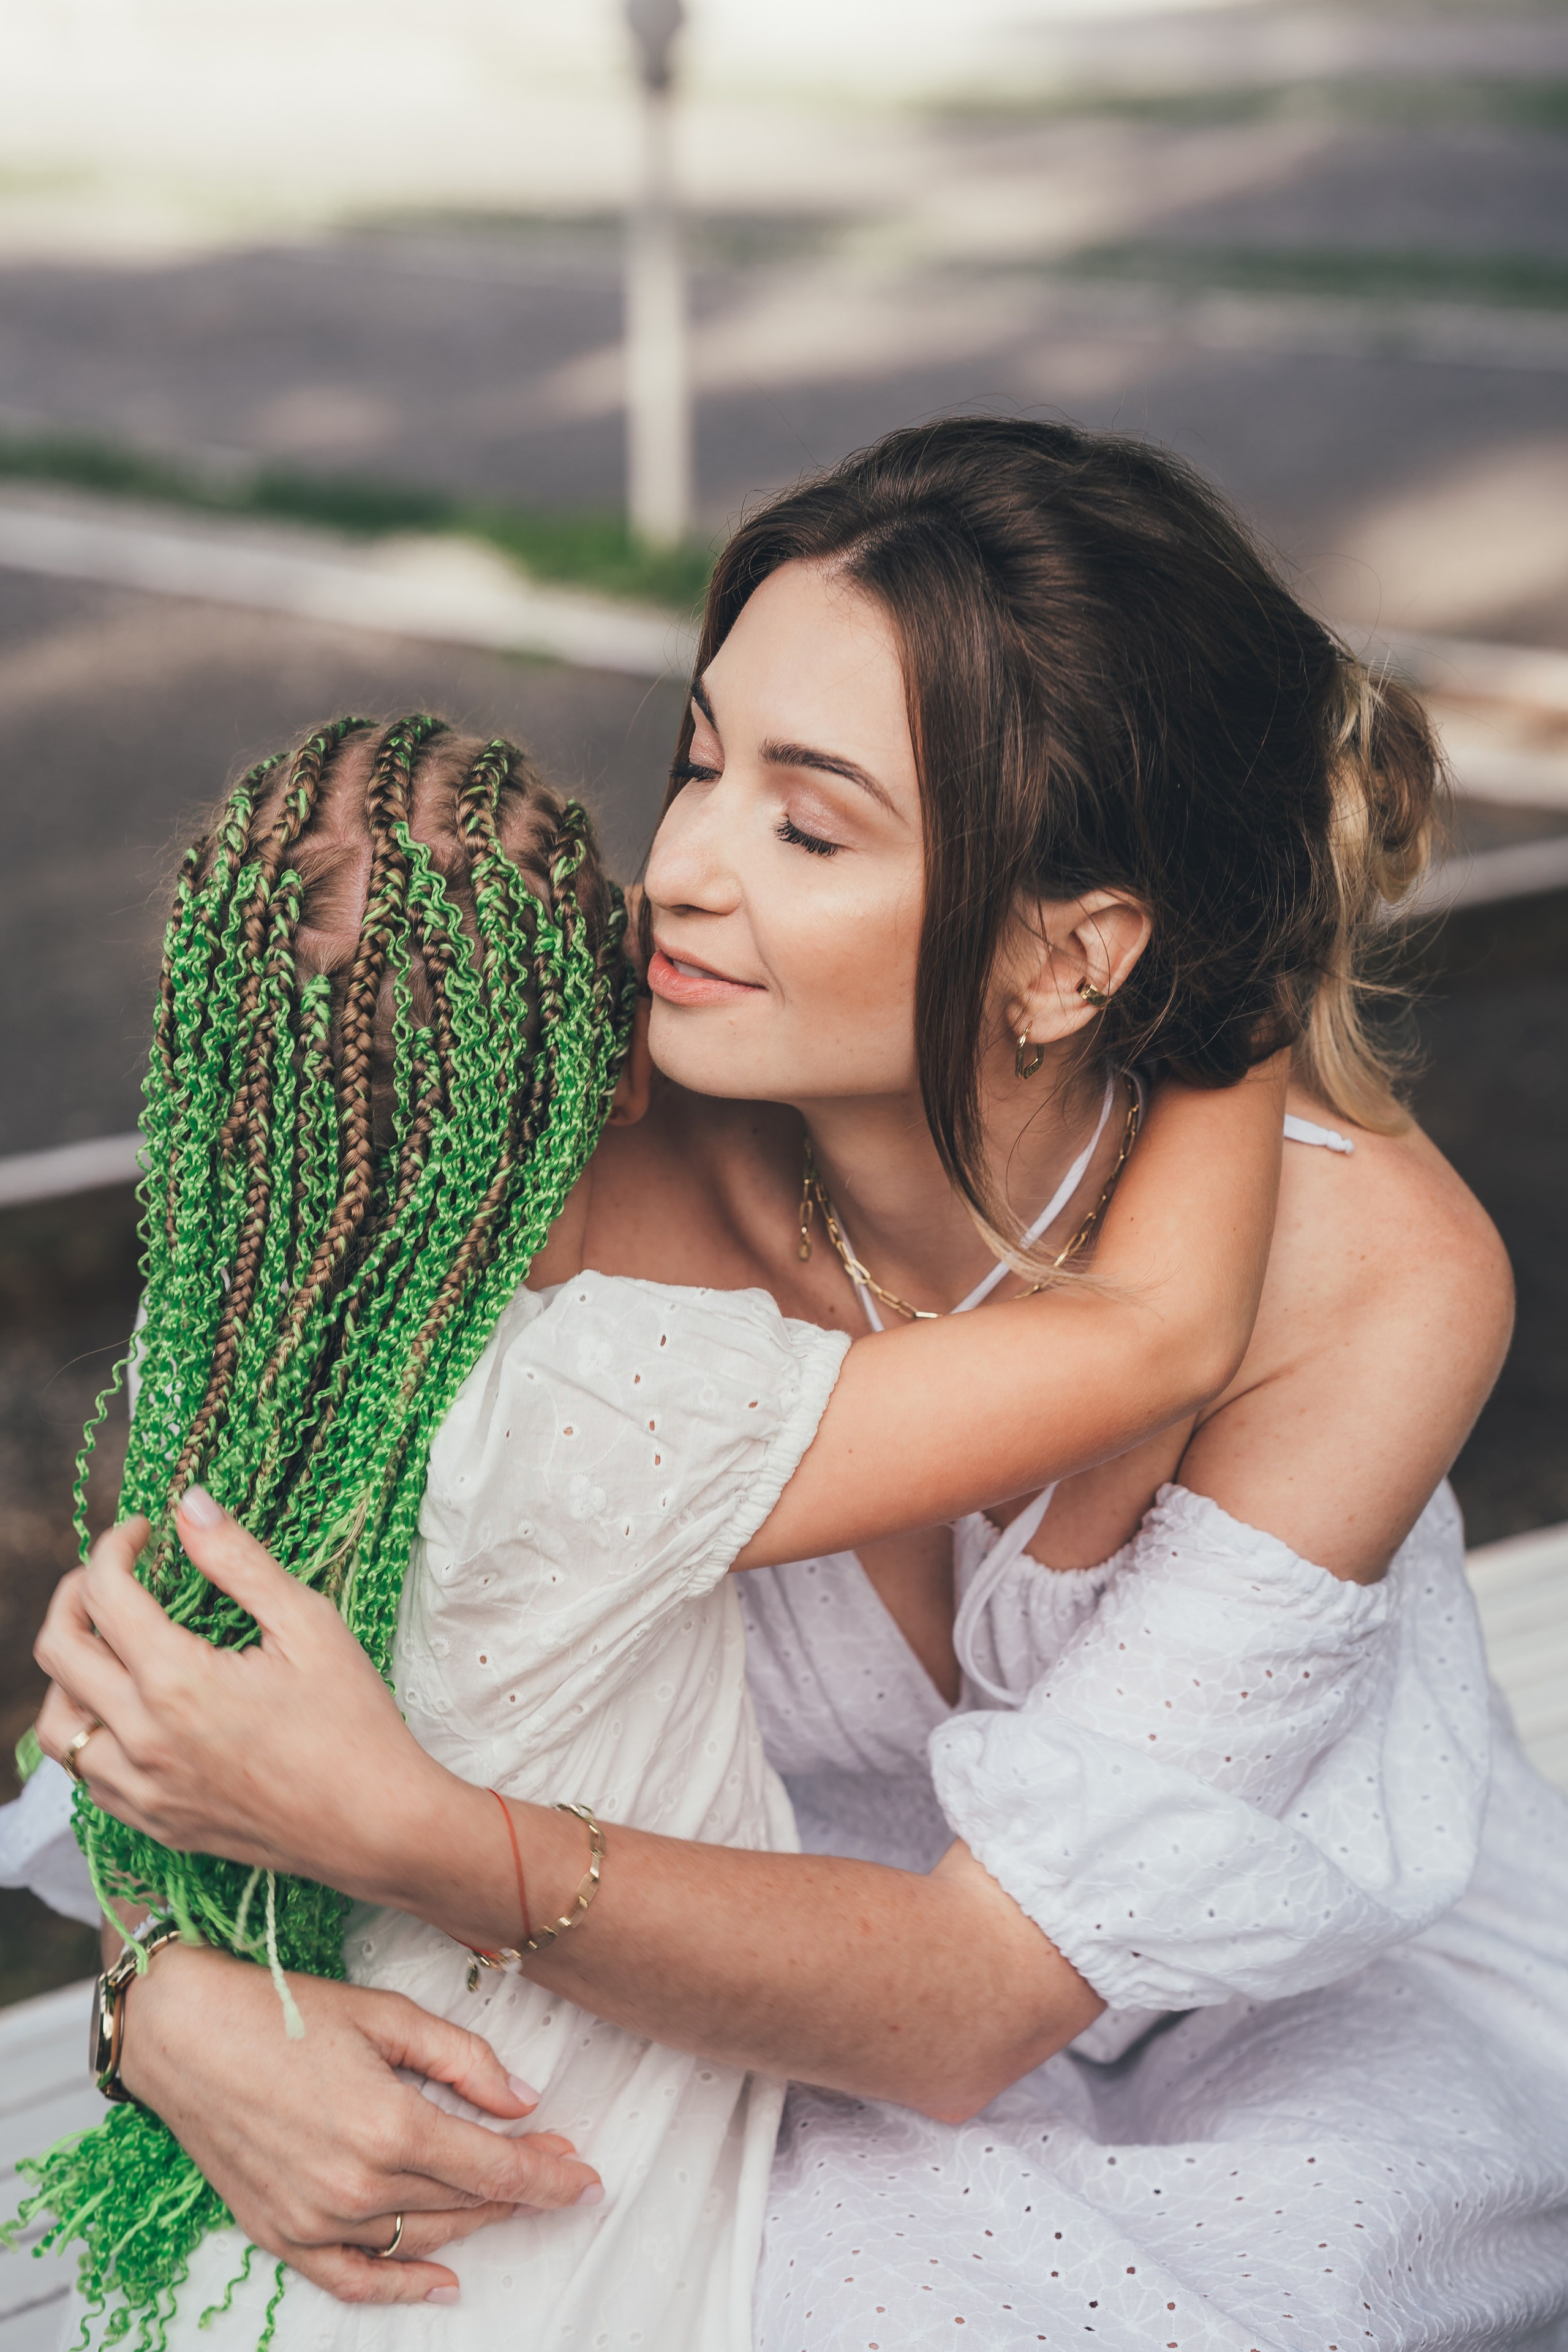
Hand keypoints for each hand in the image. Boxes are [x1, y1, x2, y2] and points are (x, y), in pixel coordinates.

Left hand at [34, 1493, 440, 1893]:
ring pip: (56, 1722)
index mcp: (178, 1682)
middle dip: (76, 1593)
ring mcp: (143, 1788)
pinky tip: (127, 1708)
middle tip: (114, 1573)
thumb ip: (239, 1561)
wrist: (375, 1825)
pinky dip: (88, 1730)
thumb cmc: (352, 1721)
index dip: (116, 1547)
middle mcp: (143, 1739)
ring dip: (69, 1670)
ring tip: (109, 1643)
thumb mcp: (308, 1624)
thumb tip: (190, 1503)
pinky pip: (84, 1774)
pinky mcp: (154, 1822)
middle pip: (59, 1651)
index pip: (105, 1595)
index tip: (146, 1531)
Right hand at [119, 1943, 601, 2303]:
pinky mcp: (281, 2234)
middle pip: (465, 2202)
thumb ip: (463, 2059)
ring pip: (423, 2238)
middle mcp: (356, 2186)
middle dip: (521, 2186)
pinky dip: (403, 2287)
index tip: (585, 2176)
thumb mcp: (387, 2016)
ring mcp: (316, 2219)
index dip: (548, 2174)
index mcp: (389, 2126)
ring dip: (475, 2224)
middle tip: (556, 2164)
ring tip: (511, 2200)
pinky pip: (355, 2279)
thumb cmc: (282, 2012)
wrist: (184, 2034)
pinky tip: (443, 2284)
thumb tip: (523, 2099)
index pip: (495, 2167)